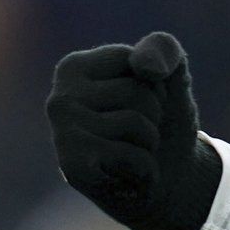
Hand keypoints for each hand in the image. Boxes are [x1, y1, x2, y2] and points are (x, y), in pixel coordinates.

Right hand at [46, 30, 223, 229]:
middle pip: (137, 92)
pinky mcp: (74, 167)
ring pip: (136, 123)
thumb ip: (164, 49)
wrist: (168, 181)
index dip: (155, 83)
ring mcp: (62, 134)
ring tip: (134, 152)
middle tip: (139, 134)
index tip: (142, 102)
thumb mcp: (171, 75)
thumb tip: (145, 66)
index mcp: (74, 68)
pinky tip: (128, 175)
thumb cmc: (163, 121)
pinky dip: (146, 169)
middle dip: (154, 115)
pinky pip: (132, 156)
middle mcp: (59, 98)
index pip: (135, 60)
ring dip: (150, 143)